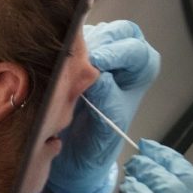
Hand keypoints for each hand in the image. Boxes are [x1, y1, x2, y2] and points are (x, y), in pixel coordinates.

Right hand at [45, 21, 160, 192]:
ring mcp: (95, 54)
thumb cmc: (96, 145)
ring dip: (77, 46)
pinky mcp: (71, 56)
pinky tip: (52, 66)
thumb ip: (106, 98)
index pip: (135, 50)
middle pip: (116, 32)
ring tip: (64, 66)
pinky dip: (60, 50)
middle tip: (79, 62)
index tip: (97, 65)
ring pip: (91, 33)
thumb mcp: (106, 126)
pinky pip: (67, 42)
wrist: (71, 160)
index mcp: (140, 72)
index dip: (116, 53)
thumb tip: (97, 74)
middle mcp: (121, 58)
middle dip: (98, 44)